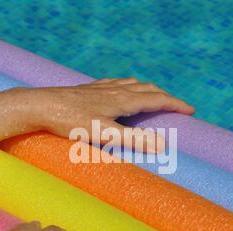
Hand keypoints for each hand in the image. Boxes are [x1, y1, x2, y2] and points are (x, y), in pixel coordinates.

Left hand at [14, 78, 194, 152]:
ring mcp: (101, 88)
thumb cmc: (71, 121)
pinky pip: (116, 82)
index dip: (175, 104)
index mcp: (122, 100)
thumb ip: (132, 139)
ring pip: (132, 84)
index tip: (190, 110)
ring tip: (155, 95)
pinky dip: (128, 85)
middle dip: (165, 97)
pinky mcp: (89, 89)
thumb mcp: (104, 134)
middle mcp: (114, 90)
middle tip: (176, 105)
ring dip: (148, 89)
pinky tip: (120, 88)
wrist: (41, 106)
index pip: (156, 99)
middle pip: (147, 89)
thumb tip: (162, 144)